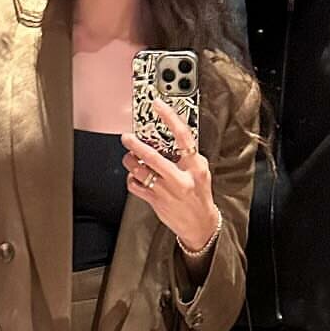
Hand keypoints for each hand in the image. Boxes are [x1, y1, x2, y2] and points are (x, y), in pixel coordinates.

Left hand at [121, 99, 219, 254]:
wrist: (200, 224)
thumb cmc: (200, 196)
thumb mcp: (201, 171)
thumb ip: (188, 155)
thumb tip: (172, 136)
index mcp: (195, 167)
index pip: (183, 137)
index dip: (170, 118)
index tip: (159, 105)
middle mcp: (180, 179)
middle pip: (153, 157)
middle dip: (136, 145)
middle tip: (127, 137)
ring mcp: (166, 191)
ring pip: (140, 171)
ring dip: (130, 161)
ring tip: (129, 156)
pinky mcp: (155, 201)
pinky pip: (135, 186)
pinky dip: (131, 178)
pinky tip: (134, 175)